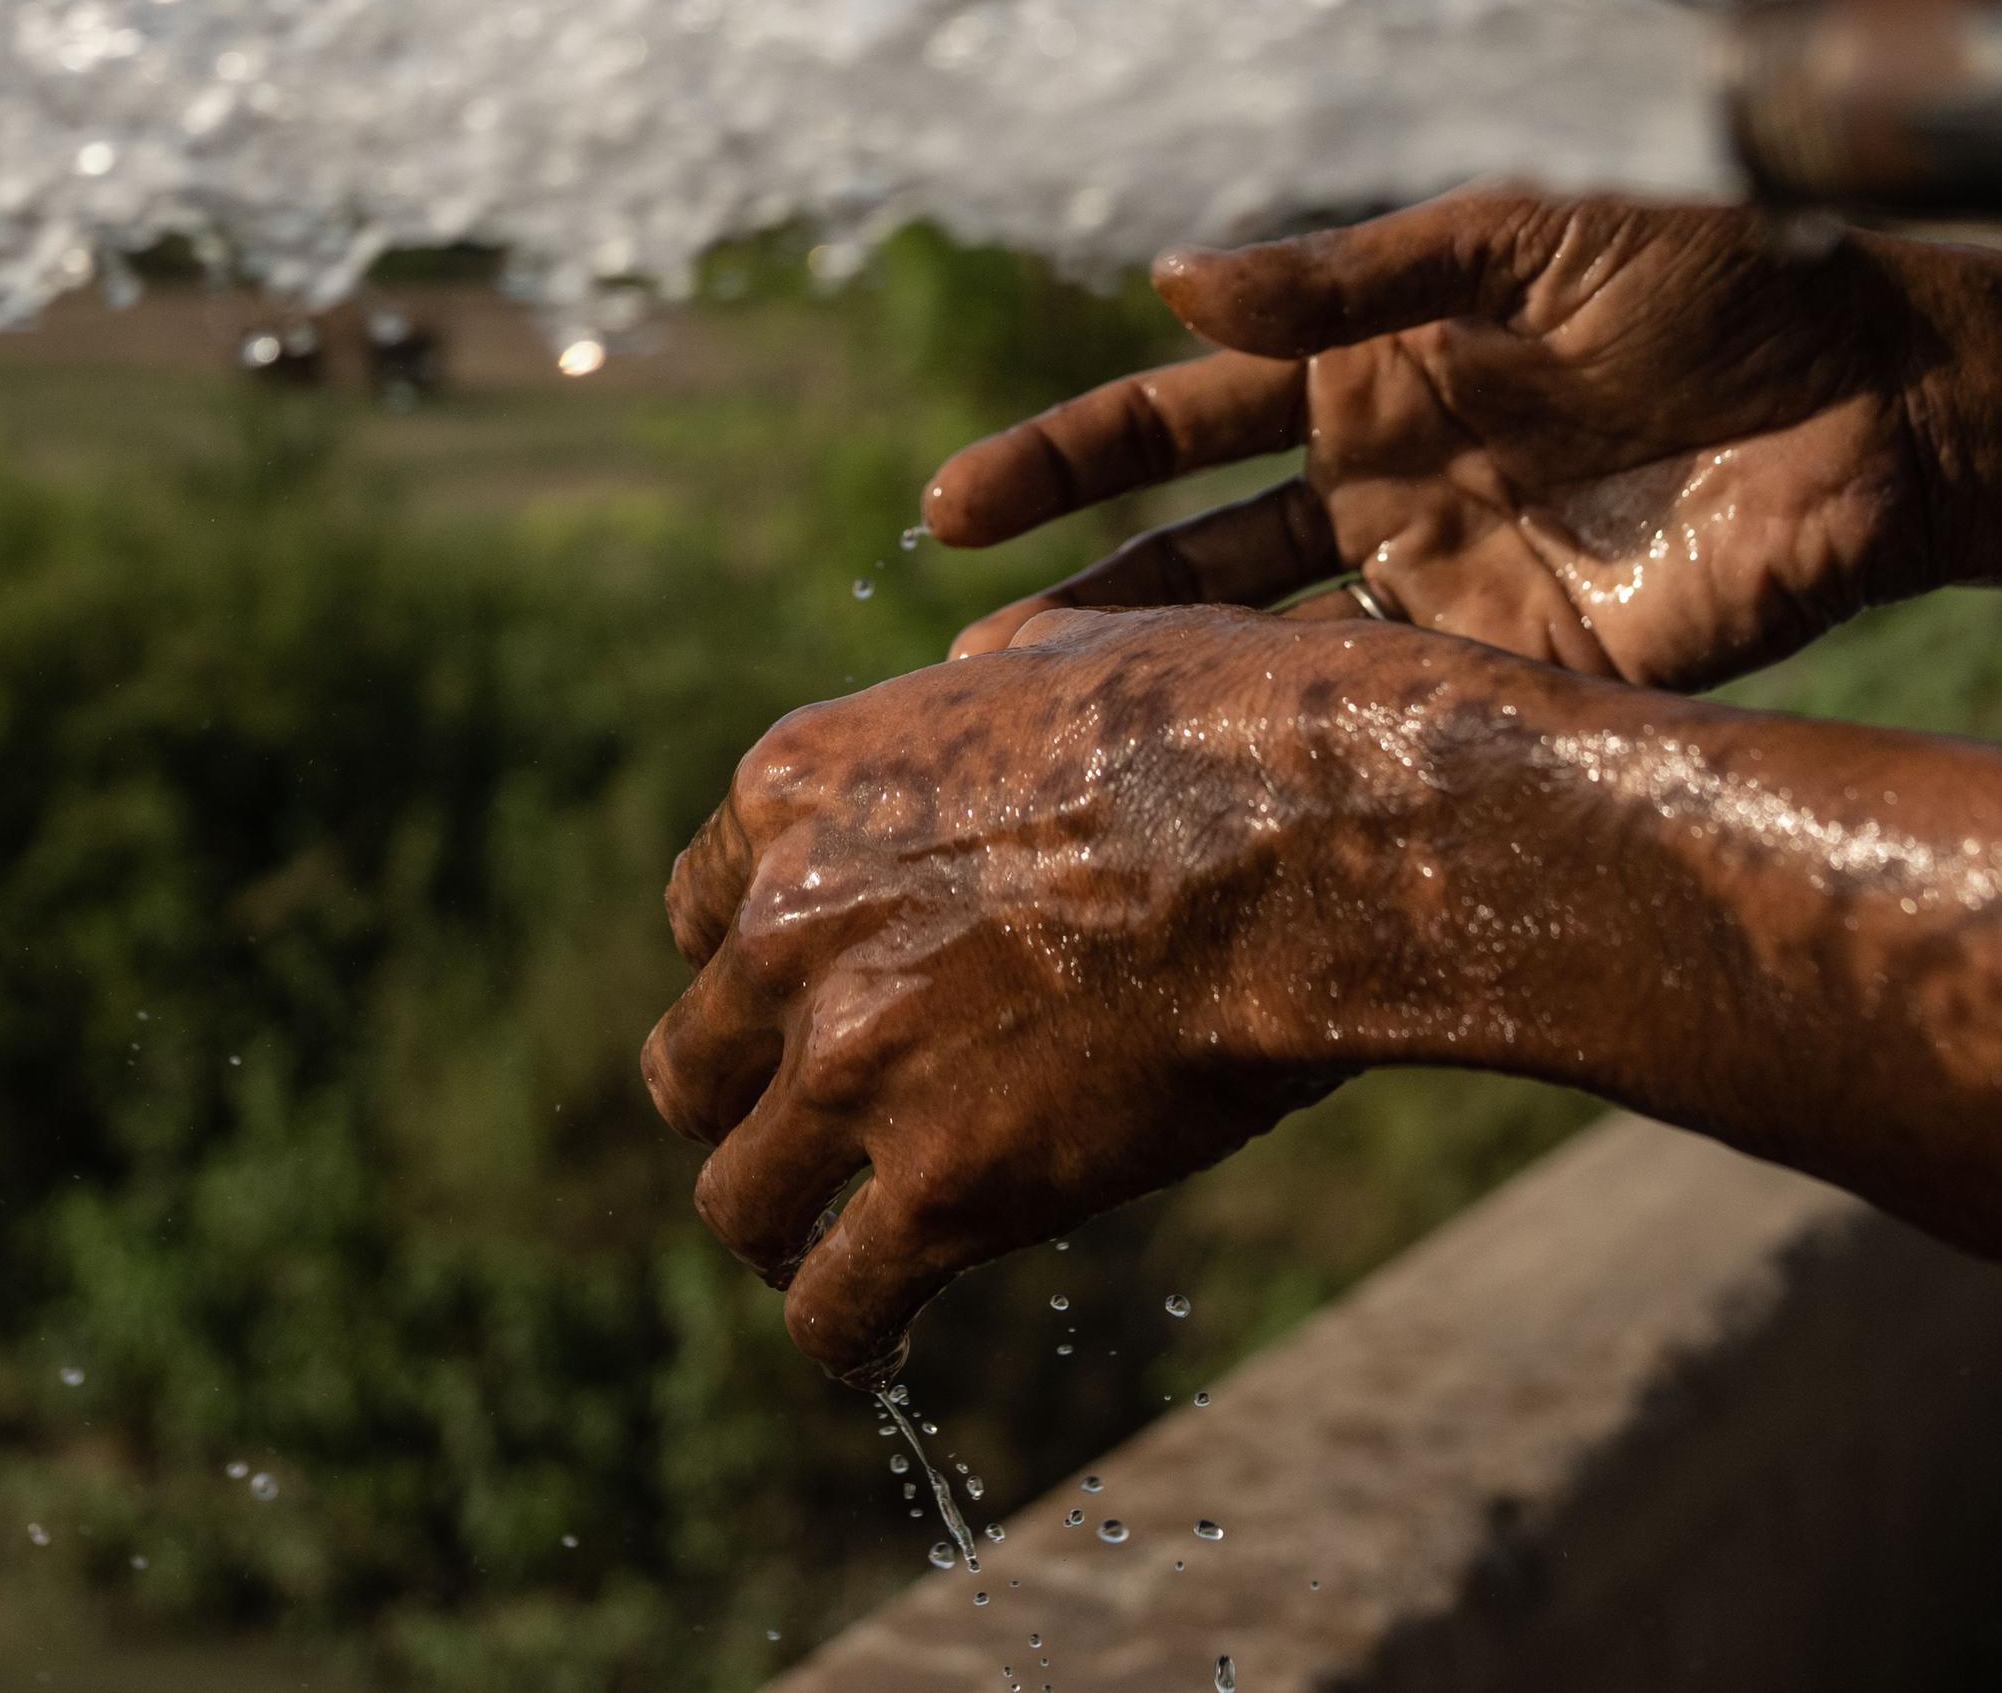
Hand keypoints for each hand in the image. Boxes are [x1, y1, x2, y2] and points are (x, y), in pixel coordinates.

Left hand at [637, 607, 1454, 1379]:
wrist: (1303, 836)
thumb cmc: (1220, 725)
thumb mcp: (1059, 654)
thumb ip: (981, 687)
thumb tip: (984, 676)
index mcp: (797, 788)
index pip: (699, 911)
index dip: (753, 971)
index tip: (803, 1010)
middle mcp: (788, 925)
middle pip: (698, 1062)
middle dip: (750, 1102)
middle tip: (811, 1139)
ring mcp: (853, 1061)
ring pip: (740, 1196)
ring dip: (780, 1225)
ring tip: (824, 1255)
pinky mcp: (939, 1184)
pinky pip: (835, 1302)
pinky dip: (850, 1334)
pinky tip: (882, 1348)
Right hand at [926, 190, 1982, 692]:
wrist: (1896, 391)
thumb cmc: (1719, 268)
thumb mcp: (1521, 232)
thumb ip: (1355, 274)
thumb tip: (1173, 278)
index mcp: (1369, 367)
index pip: (1179, 415)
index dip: (1064, 460)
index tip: (949, 508)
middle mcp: (1383, 482)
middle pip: (1195, 556)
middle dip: (1081, 605)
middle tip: (964, 673)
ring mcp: (1449, 589)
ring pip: (1270, 657)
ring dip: (1165, 697)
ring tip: (1048, 749)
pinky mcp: (1532, 680)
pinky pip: (1397, 725)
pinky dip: (1308, 758)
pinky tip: (1224, 795)